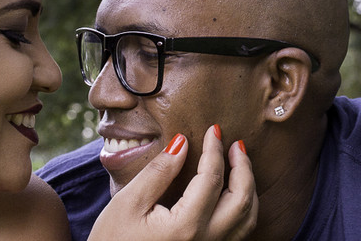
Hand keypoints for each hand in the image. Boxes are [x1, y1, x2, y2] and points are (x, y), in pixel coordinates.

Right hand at [87, 125, 257, 240]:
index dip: (215, 150)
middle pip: (241, 200)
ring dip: (248, 188)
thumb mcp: (128, 203)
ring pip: (247, 219)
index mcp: (185, 226)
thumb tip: (183, 142)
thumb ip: (158, 172)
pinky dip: (243, 208)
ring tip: (239, 164)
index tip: (215, 130)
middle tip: (235, 144)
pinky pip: (239, 232)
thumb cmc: (112, 240)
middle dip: (243, 167)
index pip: (211, 179)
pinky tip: (233, 192)